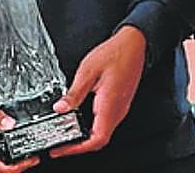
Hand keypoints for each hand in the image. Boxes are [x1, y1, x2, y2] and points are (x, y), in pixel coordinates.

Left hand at [49, 25, 146, 157]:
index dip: (78, 148)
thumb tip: (61, 108)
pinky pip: (106, 123)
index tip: (62, 149)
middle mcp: (117, 110)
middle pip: (99, 140)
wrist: (134, 45)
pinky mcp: (120, 104)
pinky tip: (80, 121)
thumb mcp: (87, 70)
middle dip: (79, 146)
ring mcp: (120, 108)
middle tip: (60, 145)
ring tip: (67, 134)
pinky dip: (92, 128)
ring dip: (85, 138)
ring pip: (103, 132)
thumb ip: (74, 92)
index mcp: (109, 104)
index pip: (97, 139)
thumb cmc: (115, 53)